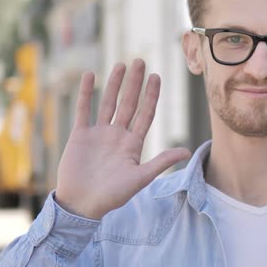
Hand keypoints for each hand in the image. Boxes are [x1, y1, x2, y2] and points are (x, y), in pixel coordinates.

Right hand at [55, 59, 190, 219]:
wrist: (82, 205)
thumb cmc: (113, 196)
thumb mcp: (140, 178)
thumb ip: (161, 162)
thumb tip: (186, 151)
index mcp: (133, 144)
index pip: (145, 114)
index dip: (151, 95)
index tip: (156, 77)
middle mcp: (118, 135)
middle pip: (128, 103)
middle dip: (134, 83)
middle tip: (140, 61)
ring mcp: (99, 133)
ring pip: (108, 103)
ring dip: (114, 84)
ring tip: (121, 64)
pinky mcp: (80, 135)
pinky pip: (84, 110)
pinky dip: (86, 94)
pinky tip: (90, 76)